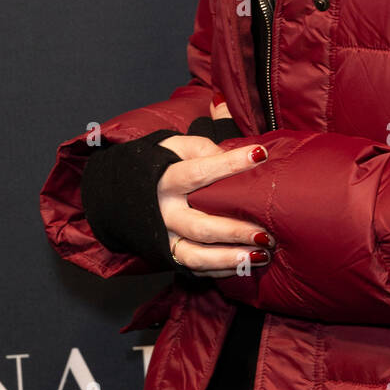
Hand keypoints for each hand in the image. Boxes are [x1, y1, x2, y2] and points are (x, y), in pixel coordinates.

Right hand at [155, 100, 273, 277]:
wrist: (123, 194)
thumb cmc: (163, 165)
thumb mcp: (178, 146)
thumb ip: (206, 142)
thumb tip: (228, 121)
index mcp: (166, 177)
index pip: (200, 170)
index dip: (230, 163)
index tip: (261, 154)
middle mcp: (164, 210)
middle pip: (199, 224)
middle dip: (234, 230)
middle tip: (266, 231)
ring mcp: (165, 237)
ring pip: (196, 254)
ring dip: (230, 258)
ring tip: (262, 255)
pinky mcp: (169, 254)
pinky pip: (195, 268)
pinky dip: (221, 269)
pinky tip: (247, 264)